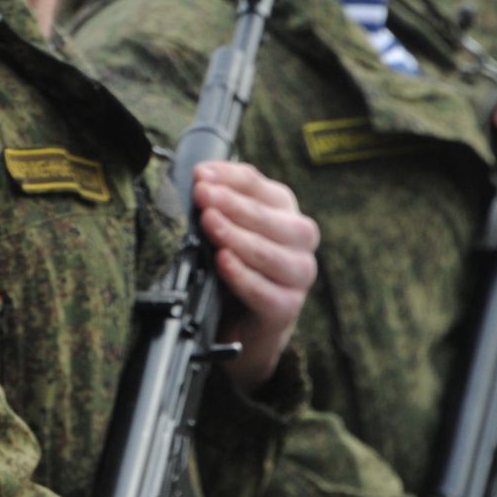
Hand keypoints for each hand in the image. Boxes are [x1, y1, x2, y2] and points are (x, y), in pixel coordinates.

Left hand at [195, 161, 318, 389]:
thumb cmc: (231, 265)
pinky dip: (241, 275)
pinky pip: (265, 290)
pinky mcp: (287, 307)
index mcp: (283, 210)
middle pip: (268, 217)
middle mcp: (298, 239)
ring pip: (270, 253)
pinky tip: (223, 261)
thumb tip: (198, 178)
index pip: (257, 185)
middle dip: (231, 204)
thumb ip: (215, 203)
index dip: (228, 177)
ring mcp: (297, 274)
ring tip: (209, 223)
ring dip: (236, 235)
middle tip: (202, 195)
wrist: (241, 322)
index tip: (200, 174)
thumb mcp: (223, 228)